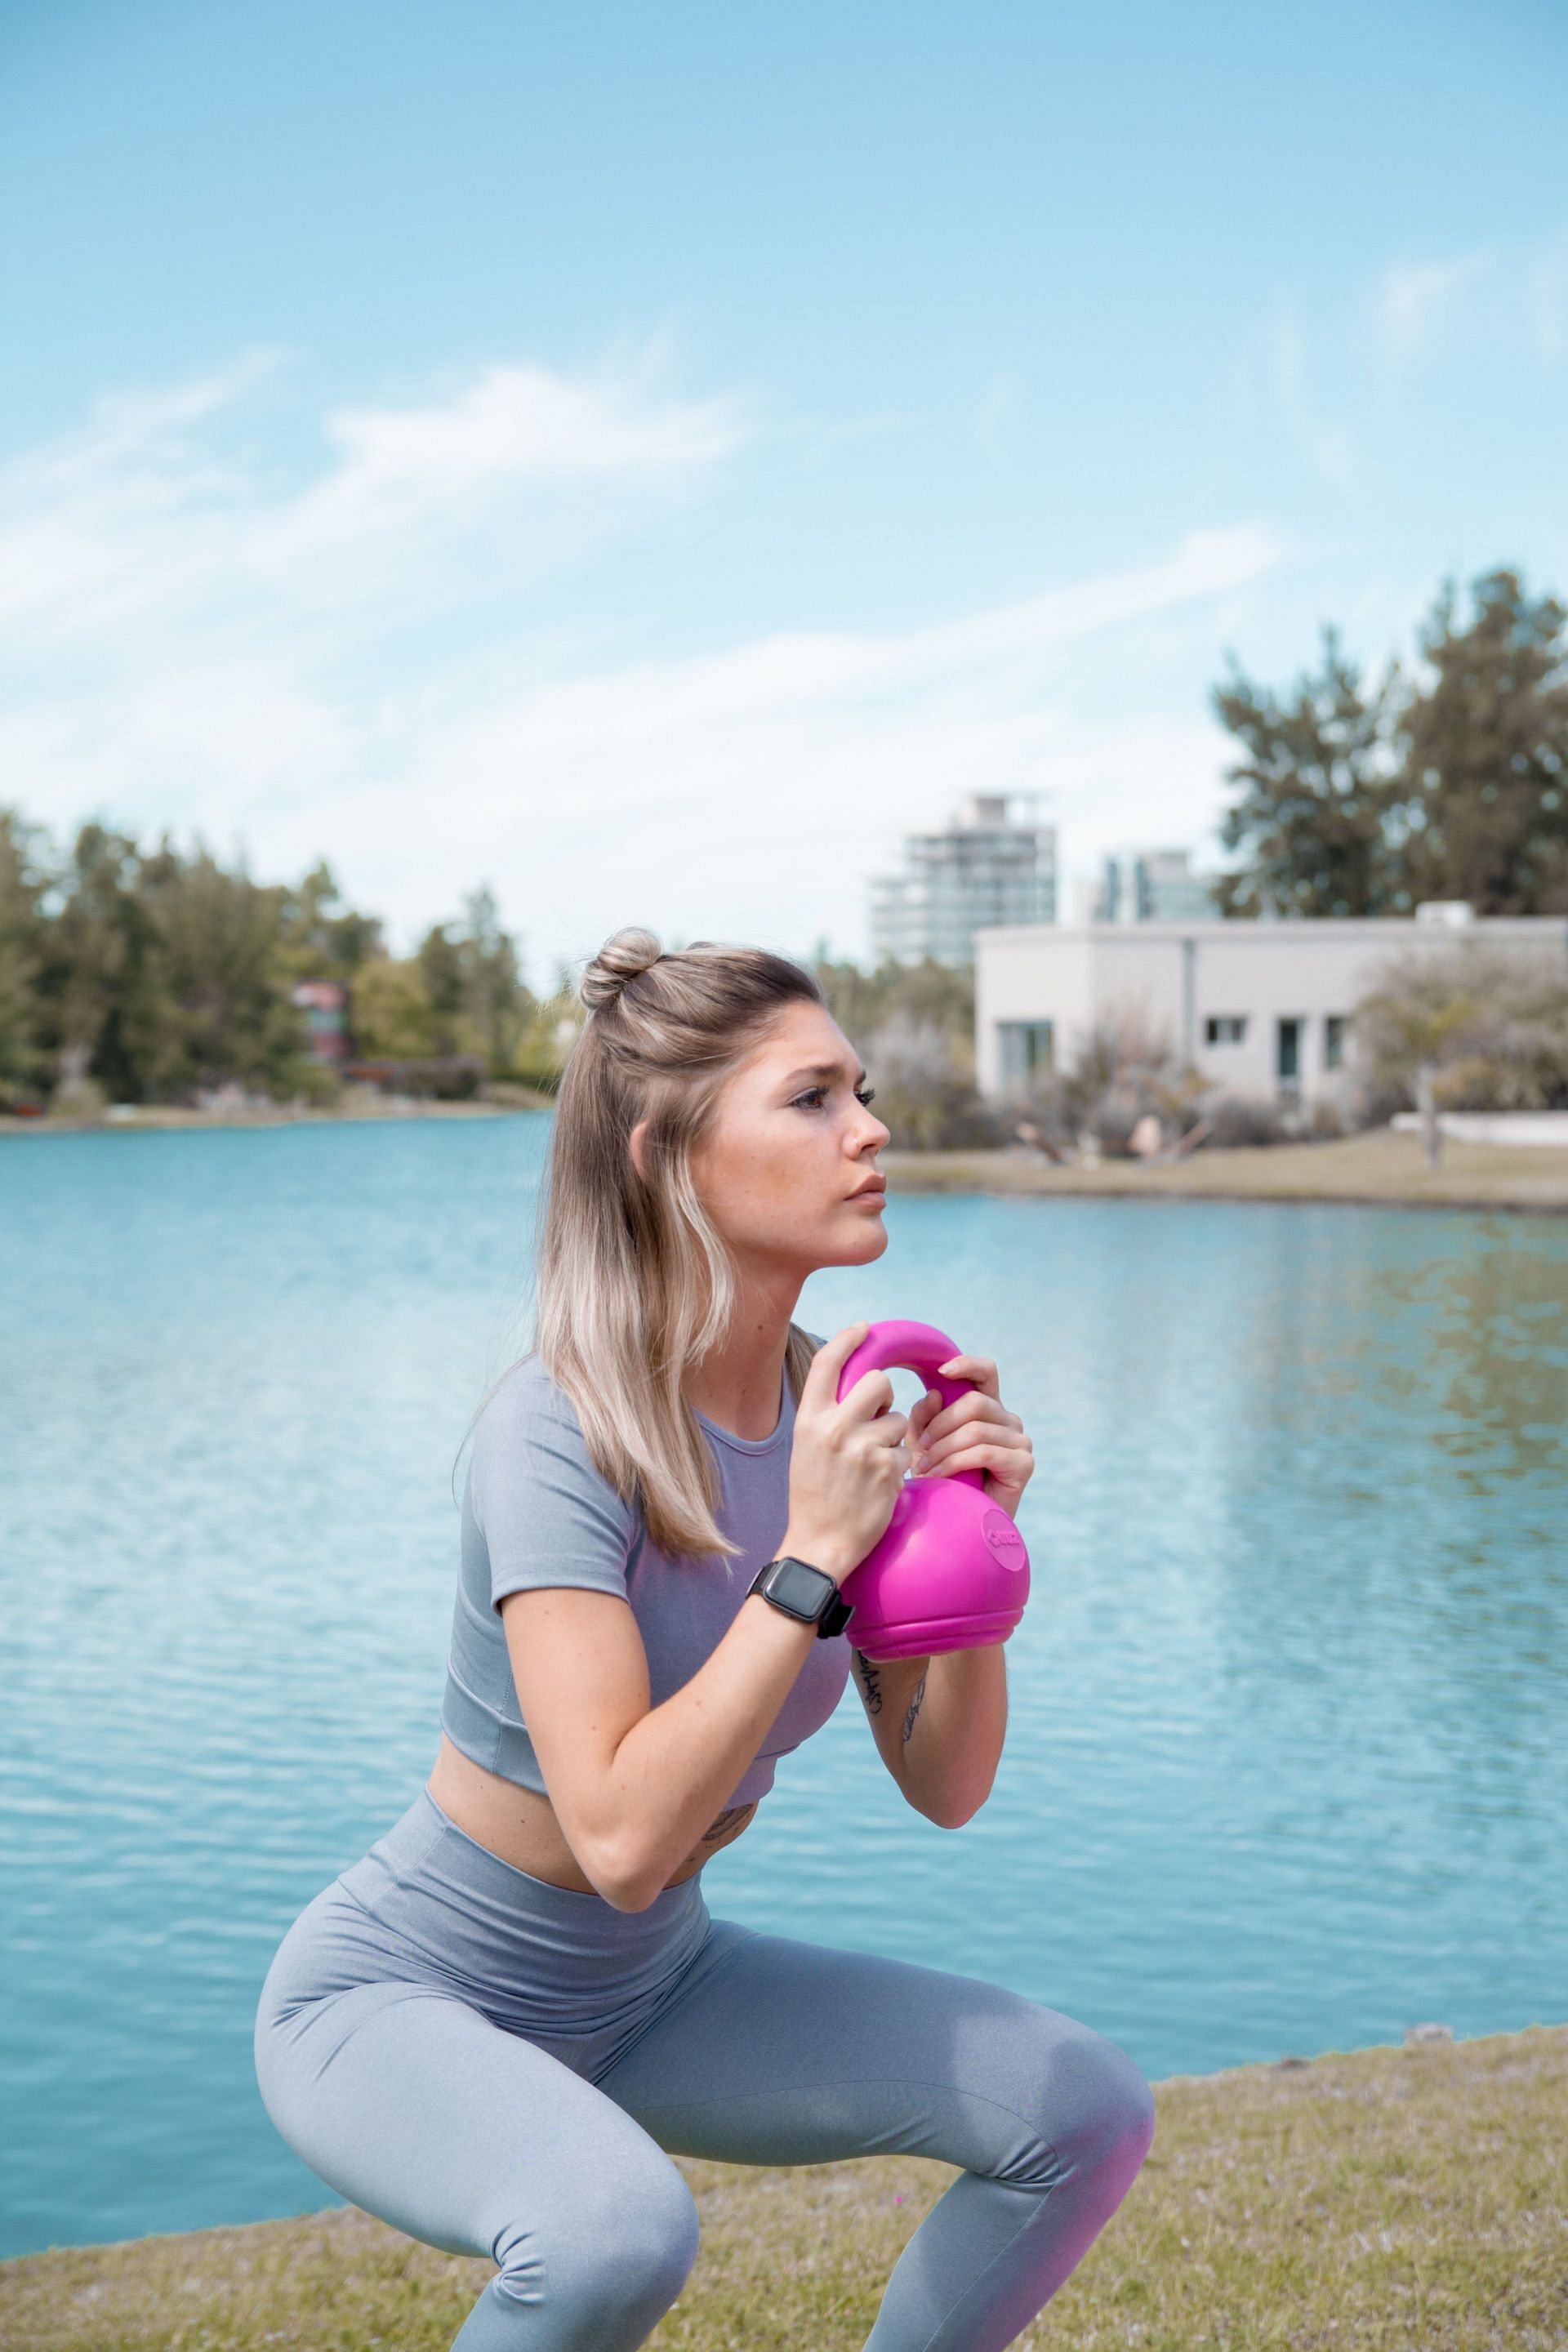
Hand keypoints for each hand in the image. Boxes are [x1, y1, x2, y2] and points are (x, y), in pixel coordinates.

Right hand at [782, 1323, 910, 1581]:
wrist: (819, 1544)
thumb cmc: (813, 1495)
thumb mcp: (806, 1447)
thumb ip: (827, 1415)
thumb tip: (854, 1384)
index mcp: (808, 1419)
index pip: (828, 1363)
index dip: (847, 1339)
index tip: (864, 1328)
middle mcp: (833, 1428)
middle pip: (877, 1382)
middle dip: (885, 1397)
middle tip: (878, 1418)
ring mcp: (862, 1447)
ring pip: (897, 1420)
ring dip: (893, 1439)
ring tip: (872, 1467)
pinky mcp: (887, 1468)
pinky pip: (906, 1450)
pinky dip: (899, 1465)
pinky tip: (880, 1484)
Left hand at [907, 1355, 1033, 1520]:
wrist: (961, 1524)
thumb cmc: (942, 1481)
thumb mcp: (924, 1444)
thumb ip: (924, 1418)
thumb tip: (933, 1393)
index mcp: (989, 1408)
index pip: (986, 1372)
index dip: (967, 1364)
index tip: (941, 1371)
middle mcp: (1009, 1420)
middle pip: (974, 1403)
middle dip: (940, 1425)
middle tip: (919, 1449)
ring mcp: (1020, 1441)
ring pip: (976, 1429)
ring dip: (942, 1449)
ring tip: (924, 1469)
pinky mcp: (1024, 1463)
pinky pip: (984, 1451)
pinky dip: (955, 1462)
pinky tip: (939, 1476)